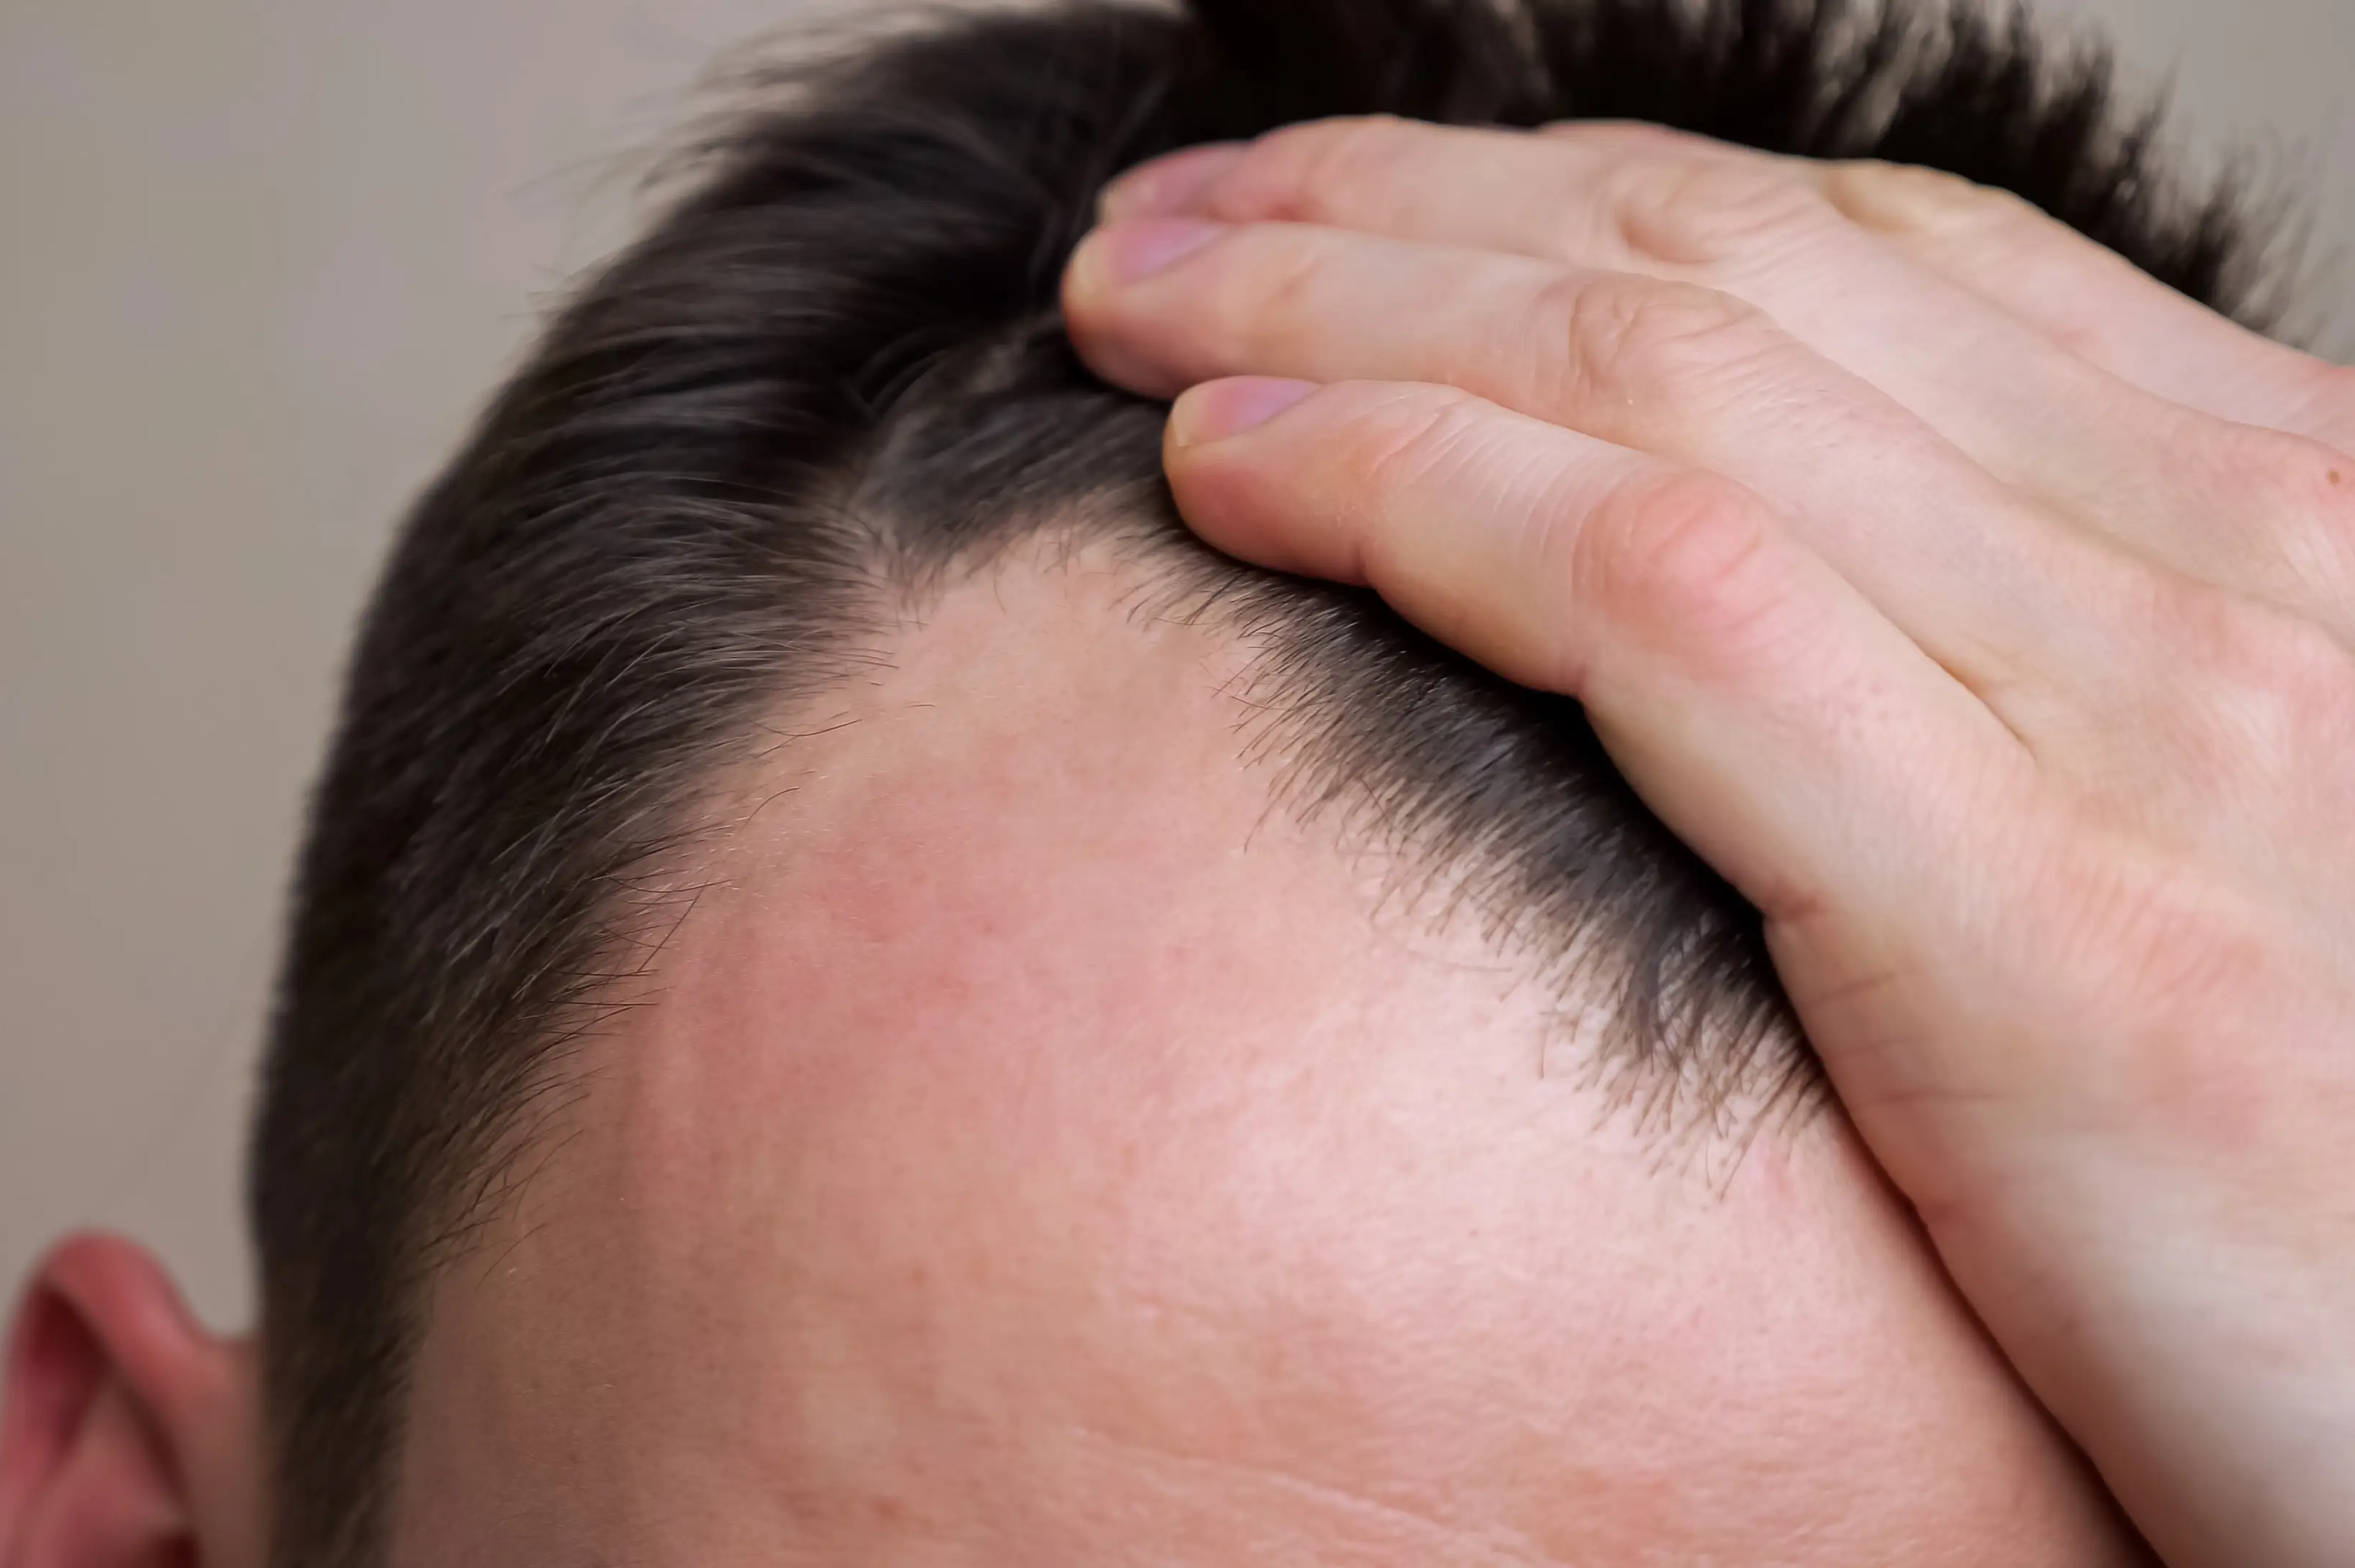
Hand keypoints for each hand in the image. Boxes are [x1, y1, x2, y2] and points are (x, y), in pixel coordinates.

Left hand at [1062, 117, 2354, 1566]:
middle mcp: (2237, 560)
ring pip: (1654, 385)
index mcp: (2291, 522)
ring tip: (1133, 300)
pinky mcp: (2046, 920)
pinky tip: (1223, 467)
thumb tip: (1802, 633)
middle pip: (1726, 273)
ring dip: (1343, 311)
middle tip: (1179, 208)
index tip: (1346, 208)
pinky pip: (1655, 601)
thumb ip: (2060, 698)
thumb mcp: (2254, 856)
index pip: (1869, 260)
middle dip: (1405, 211)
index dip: (1562, 197)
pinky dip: (1408, 499)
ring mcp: (2153, 713)